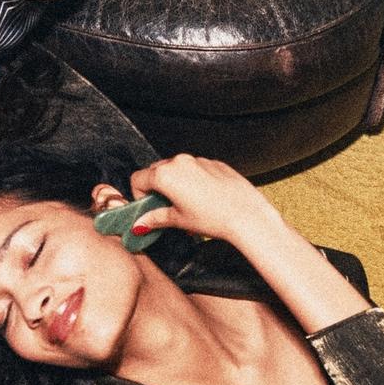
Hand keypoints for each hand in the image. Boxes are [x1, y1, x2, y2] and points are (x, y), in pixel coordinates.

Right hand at [125, 153, 279, 246]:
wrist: (246, 214)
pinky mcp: (214, 163)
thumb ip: (155, 218)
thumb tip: (140, 224)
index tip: (147, 207)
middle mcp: (180, 162)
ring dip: (175, 183)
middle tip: (165, 207)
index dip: (138, 195)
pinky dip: (194, 180)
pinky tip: (204, 198)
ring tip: (187, 204)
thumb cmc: (213, 218)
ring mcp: (199, 160)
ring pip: (177, 168)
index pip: (138, 179)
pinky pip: (196, 168)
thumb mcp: (179, 220)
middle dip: (156, 188)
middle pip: (156, 171)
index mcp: (165, 175)